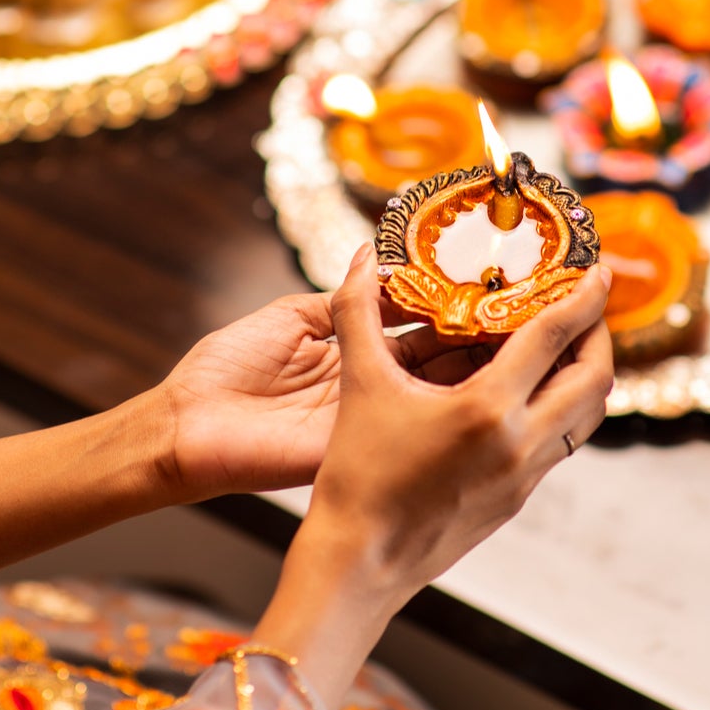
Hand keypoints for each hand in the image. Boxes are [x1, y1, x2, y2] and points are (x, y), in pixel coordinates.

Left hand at [156, 291, 493, 501]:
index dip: (453, 309)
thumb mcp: (293, 317)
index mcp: (357, 356)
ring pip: (435, 394)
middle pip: (439, 362)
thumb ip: (346, 299)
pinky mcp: (357, 446)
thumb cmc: (225, 370)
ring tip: (518, 337)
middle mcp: (372, 389)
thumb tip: (383, 264)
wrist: (185, 423)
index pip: (420, 328)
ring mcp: (369, 420)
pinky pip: (406, 424)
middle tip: (524, 310)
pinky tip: (481, 380)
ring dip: (474, 369)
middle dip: (478, 337)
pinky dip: (444, 405)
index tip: (491, 286)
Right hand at [252, 247, 613, 708]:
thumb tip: (359, 256)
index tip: (599, 272)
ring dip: (587, 374)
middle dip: (598, 335)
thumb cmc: (357, 479)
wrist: (360, 563)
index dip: (582, 298)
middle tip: (586, 305)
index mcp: (487, 410)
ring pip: (586, 416)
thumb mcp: (360, 386)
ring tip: (566, 344)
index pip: (554, 338)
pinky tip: (532, 392)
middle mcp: (520, 444)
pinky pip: (561, 442)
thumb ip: (359, 313)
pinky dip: (563, 406)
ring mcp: (525, 477)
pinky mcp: (519, 498)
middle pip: (593, 378)